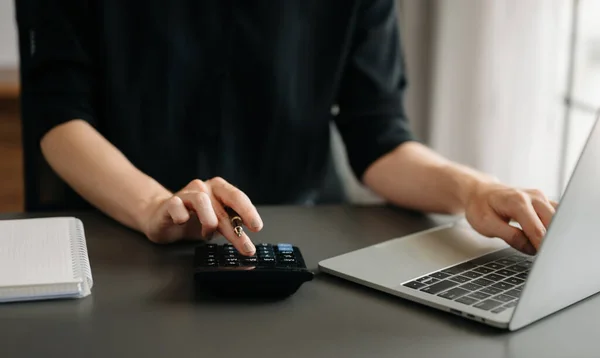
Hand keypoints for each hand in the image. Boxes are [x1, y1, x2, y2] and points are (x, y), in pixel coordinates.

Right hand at [141, 178, 262, 254]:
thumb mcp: (217, 223)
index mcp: (219, 189)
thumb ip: (231, 226)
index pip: (237, 197)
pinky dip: (182, 216)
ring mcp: (186, 193)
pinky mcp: (170, 202)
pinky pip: (177, 207)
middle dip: (236, 229)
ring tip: (206, 234)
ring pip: (202, 201)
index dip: (248, 211)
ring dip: (208, 222)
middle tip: (246, 247)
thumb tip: (248, 241)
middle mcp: (204, 187)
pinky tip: (182, 222)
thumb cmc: (193, 219)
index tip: (256, 227)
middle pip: (224, 205)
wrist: (161, 217)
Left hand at [464, 182, 557, 254]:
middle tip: (548, 259)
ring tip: (549, 250)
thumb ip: (510, 236)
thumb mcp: (487, 225)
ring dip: (556, 235)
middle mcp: (533, 197)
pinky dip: (557, 228)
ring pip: (559, 220)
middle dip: (552, 242)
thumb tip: (530, 249)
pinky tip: (550, 239)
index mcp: (518, 201)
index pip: (537, 230)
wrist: (480, 192)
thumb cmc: (480, 207)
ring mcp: (541, 197)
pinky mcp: (544, 201)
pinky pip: (557, 215)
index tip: (546, 260)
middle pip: (553, 224)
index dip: (542, 247)